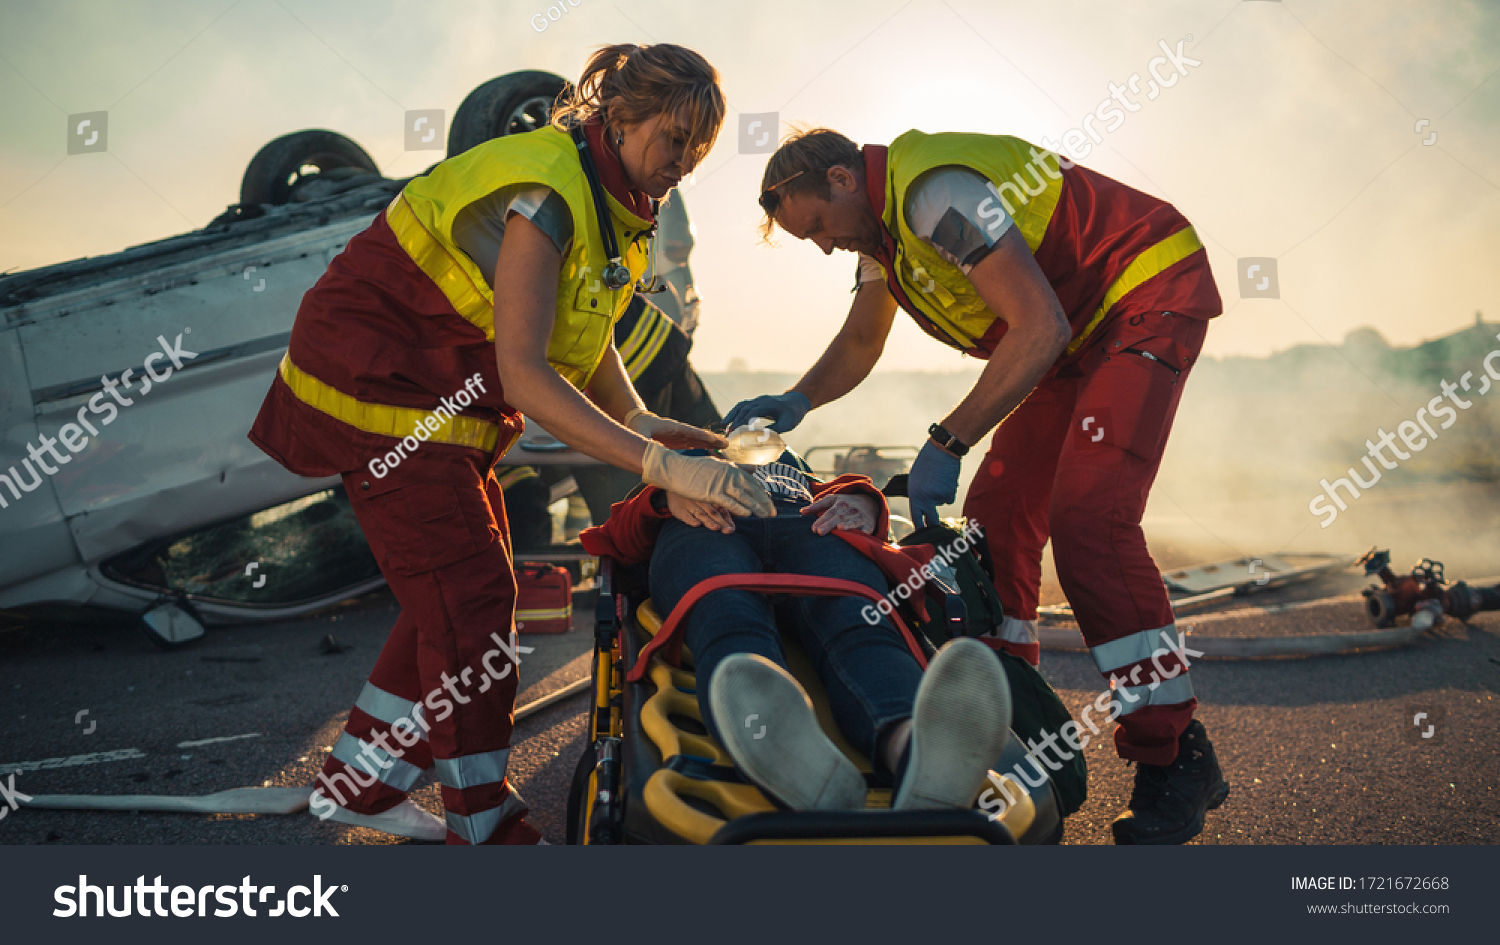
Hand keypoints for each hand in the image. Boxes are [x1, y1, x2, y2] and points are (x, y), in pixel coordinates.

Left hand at [626, 409, 727, 450]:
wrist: (638, 422)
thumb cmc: (639, 427)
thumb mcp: (640, 433)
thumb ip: (645, 442)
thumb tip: (652, 451)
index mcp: (673, 428)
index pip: (691, 432)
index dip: (702, 436)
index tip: (714, 439)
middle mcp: (680, 432)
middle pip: (699, 436)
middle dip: (712, 440)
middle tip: (727, 444)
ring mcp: (681, 437)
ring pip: (699, 441)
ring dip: (711, 446)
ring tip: (724, 450)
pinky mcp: (679, 443)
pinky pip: (694, 446)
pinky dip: (703, 450)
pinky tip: (712, 456)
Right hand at [640, 441, 774, 517]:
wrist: (675, 469)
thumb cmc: (695, 468)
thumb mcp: (718, 464)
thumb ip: (737, 467)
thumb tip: (755, 468)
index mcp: (731, 468)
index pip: (752, 482)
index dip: (762, 494)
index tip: (770, 504)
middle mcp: (729, 474)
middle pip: (752, 490)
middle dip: (764, 503)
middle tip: (773, 514)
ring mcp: (721, 483)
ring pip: (744, 497)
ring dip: (757, 508)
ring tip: (765, 516)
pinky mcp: (712, 492)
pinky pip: (730, 502)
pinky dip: (740, 508)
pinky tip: (748, 514)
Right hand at [667, 492, 736, 532]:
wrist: (673, 483)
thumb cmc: (694, 493)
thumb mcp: (707, 495)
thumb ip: (720, 505)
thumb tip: (737, 514)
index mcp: (709, 498)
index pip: (721, 509)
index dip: (728, 519)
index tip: (733, 528)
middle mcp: (701, 501)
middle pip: (713, 513)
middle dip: (721, 522)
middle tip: (729, 531)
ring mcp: (689, 505)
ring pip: (700, 513)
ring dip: (708, 521)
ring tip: (716, 528)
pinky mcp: (679, 509)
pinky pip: (685, 515)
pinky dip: (690, 519)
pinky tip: (696, 524)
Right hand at [723, 391, 811, 432]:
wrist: (796, 401)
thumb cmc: (793, 414)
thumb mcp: (788, 424)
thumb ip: (775, 430)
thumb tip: (762, 439)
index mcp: (769, 404)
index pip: (752, 411)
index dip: (743, 420)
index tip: (735, 431)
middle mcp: (761, 400)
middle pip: (744, 408)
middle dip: (734, 420)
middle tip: (727, 433)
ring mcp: (758, 400)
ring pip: (741, 405)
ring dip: (732, 415)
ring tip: (724, 425)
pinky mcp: (756, 403)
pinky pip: (743, 406)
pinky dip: (735, 413)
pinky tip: (730, 421)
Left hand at [801, 492, 878, 535]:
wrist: (871, 502)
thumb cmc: (846, 503)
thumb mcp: (832, 499)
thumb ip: (817, 506)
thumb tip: (801, 511)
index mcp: (840, 503)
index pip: (828, 512)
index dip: (821, 520)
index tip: (813, 529)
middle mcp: (849, 509)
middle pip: (838, 517)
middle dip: (829, 524)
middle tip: (819, 532)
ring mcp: (860, 516)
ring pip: (852, 521)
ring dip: (846, 525)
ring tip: (839, 529)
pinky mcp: (869, 524)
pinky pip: (866, 528)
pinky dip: (863, 532)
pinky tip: (859, 535)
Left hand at [907, 440, 961, 528]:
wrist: (941, 451)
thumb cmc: (925, 462)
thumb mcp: (915, 478)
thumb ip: (918, 492)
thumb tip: (922, 503)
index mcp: (915, 495)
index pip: (916, 516)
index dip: (919, 528)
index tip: (921, 535)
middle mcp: (926, 499)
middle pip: (931, 520)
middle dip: (933, 526)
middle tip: (936, 531)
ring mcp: (939, 497)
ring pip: (941, 502)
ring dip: (940, 495)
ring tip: (937, 480)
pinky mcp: (950, 493)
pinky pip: (949, 498)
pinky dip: (948, 491)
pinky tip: (945, 480)